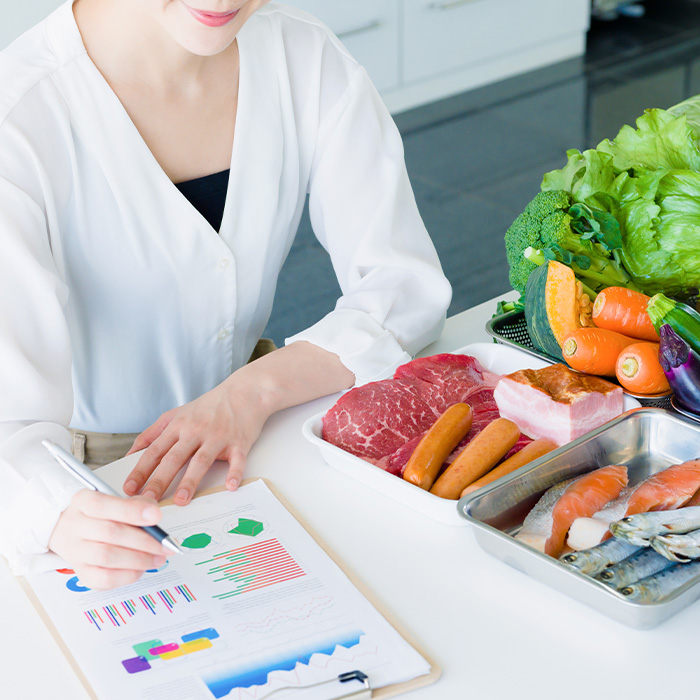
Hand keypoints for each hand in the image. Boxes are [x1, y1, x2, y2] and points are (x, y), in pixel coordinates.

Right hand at [49, 490, 168, 589]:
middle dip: (144, 540)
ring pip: (107, 557)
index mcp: (83, 501)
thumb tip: (154, 515)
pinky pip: (104, 578)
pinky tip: (141, 568)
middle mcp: (74, 525)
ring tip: (158, 558)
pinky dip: (127, 574)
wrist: (71, 532)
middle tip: (165, 545)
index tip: (157, 516)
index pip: (103, 505)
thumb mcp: (115, 501)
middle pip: (109, 533)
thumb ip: (135, 505)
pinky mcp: (80, 572)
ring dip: (139, 559)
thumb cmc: (101, 516)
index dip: (132, 511)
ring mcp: (74, 551)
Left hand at [123, 342, 353, 506]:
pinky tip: (230, 486)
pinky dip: (234, 473)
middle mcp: (196, 431)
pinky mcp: (239, 442)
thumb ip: (153, 432)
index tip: (129, 489)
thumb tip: (132, 452)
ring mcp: (218, 437)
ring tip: (181, 500)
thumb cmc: (211, 405)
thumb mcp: (177, 413)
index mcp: (179, 426)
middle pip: (173, 458)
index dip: (140, 470)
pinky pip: (236, 460)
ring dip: (190, 481)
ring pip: (200, 461)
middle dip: (158, 481)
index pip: (154, 451)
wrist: (246, 391)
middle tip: (147, 501)